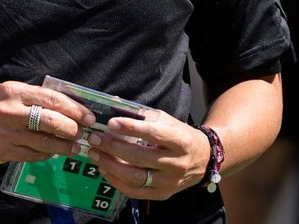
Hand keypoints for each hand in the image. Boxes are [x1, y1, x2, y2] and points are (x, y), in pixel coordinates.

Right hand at [0, 81, 95, 163]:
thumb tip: (67, 107)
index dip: (75, 109)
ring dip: (64, 146)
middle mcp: (11, 112)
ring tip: (74, 147)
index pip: (53, 100)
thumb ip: (34, 97)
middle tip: (83, 133)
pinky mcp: (2, 152)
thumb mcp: (9, 90)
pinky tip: (52, 152)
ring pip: (45, 143)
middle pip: (52, 122)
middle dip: (72, 129)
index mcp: (15, 92)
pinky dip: (46, 154)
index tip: (88, 117)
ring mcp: (6, 134)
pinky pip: (32, 156)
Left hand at [84, 109, 210, 200]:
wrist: (203, 159)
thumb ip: (142, 115)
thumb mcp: (166, 120)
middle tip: (94, 138)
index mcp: (180, 140)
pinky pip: (135, 191)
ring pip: (135, 177)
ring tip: (94, 154)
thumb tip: (113, 104)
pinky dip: (116, 181)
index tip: (110, 123)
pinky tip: (104, 169)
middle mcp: (176, 163)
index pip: (153, 134)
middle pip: (140, 157)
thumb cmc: (179, 135)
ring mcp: (170, 181)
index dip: (131, 128)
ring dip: (110, 165)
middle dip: (113, 147)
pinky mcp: (163, 194)